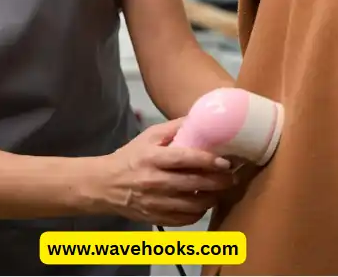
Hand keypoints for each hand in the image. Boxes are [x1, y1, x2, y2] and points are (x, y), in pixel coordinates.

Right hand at [90, 119, 236, 227]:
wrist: (106, 185)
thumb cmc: (131, 157)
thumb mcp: (149, 136)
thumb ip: (174, 127)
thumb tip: (201, 119)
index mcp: (153, 157)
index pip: (185, 159)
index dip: (208, 161)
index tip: (225, 162)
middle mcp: (155, 181)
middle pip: (194, 183)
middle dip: (218, 181)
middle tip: (231, 177)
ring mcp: (156, 203)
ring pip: (193, 205)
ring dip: (212, 197)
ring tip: (220, 190)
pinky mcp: (157, 218)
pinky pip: (186, 219)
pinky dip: (199, 212)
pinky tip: (204, 202)